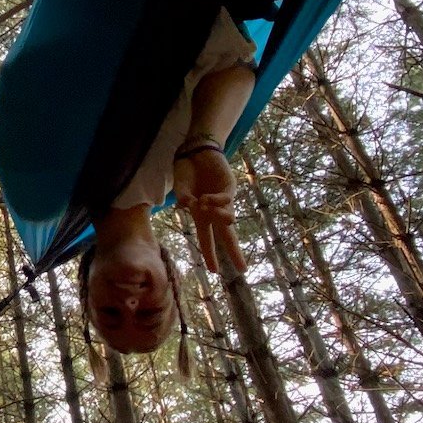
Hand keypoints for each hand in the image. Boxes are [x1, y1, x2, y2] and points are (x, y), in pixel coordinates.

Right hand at [174, 144, 246, 277]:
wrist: (194, 151)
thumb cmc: (185, 172)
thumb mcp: (180, 189)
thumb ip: (185, 199)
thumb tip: (191, 207)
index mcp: (201, 216)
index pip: (207, 239)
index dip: (210, 255)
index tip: (214, 271)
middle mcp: (214, 211)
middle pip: (226, 235)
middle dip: (234, 252)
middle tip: (242, 268)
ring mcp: (222, 199)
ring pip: (227, 218)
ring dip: (223, 220)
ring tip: (223, 218)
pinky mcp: (229, 187)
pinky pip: (225, 200)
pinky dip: (217, 202)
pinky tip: (206, 198)